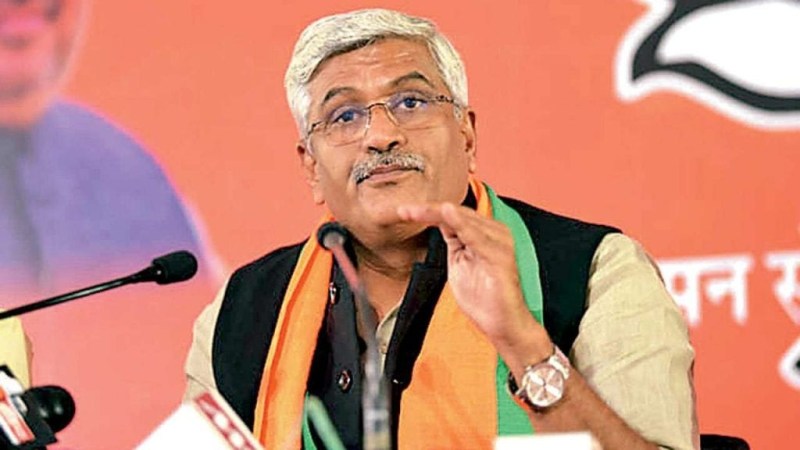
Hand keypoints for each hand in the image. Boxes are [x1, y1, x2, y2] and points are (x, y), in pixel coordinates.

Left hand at [397, 202, 550, 368]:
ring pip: (463, 219)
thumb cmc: (484, 298)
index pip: (453, 215)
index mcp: (485, 233)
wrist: (502, 324)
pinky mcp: (501, 257)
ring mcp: (499, 243)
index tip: (403, 211)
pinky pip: (477, 236)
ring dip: (437, 213)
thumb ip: (452, 240)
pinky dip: (461, 224)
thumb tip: (438, 220)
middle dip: (427, 210)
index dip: (427, 211)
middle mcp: (495, 232)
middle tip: (402, 211)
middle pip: (456, 213)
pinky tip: (447, 213)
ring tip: (416, 211)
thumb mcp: (459, 263)